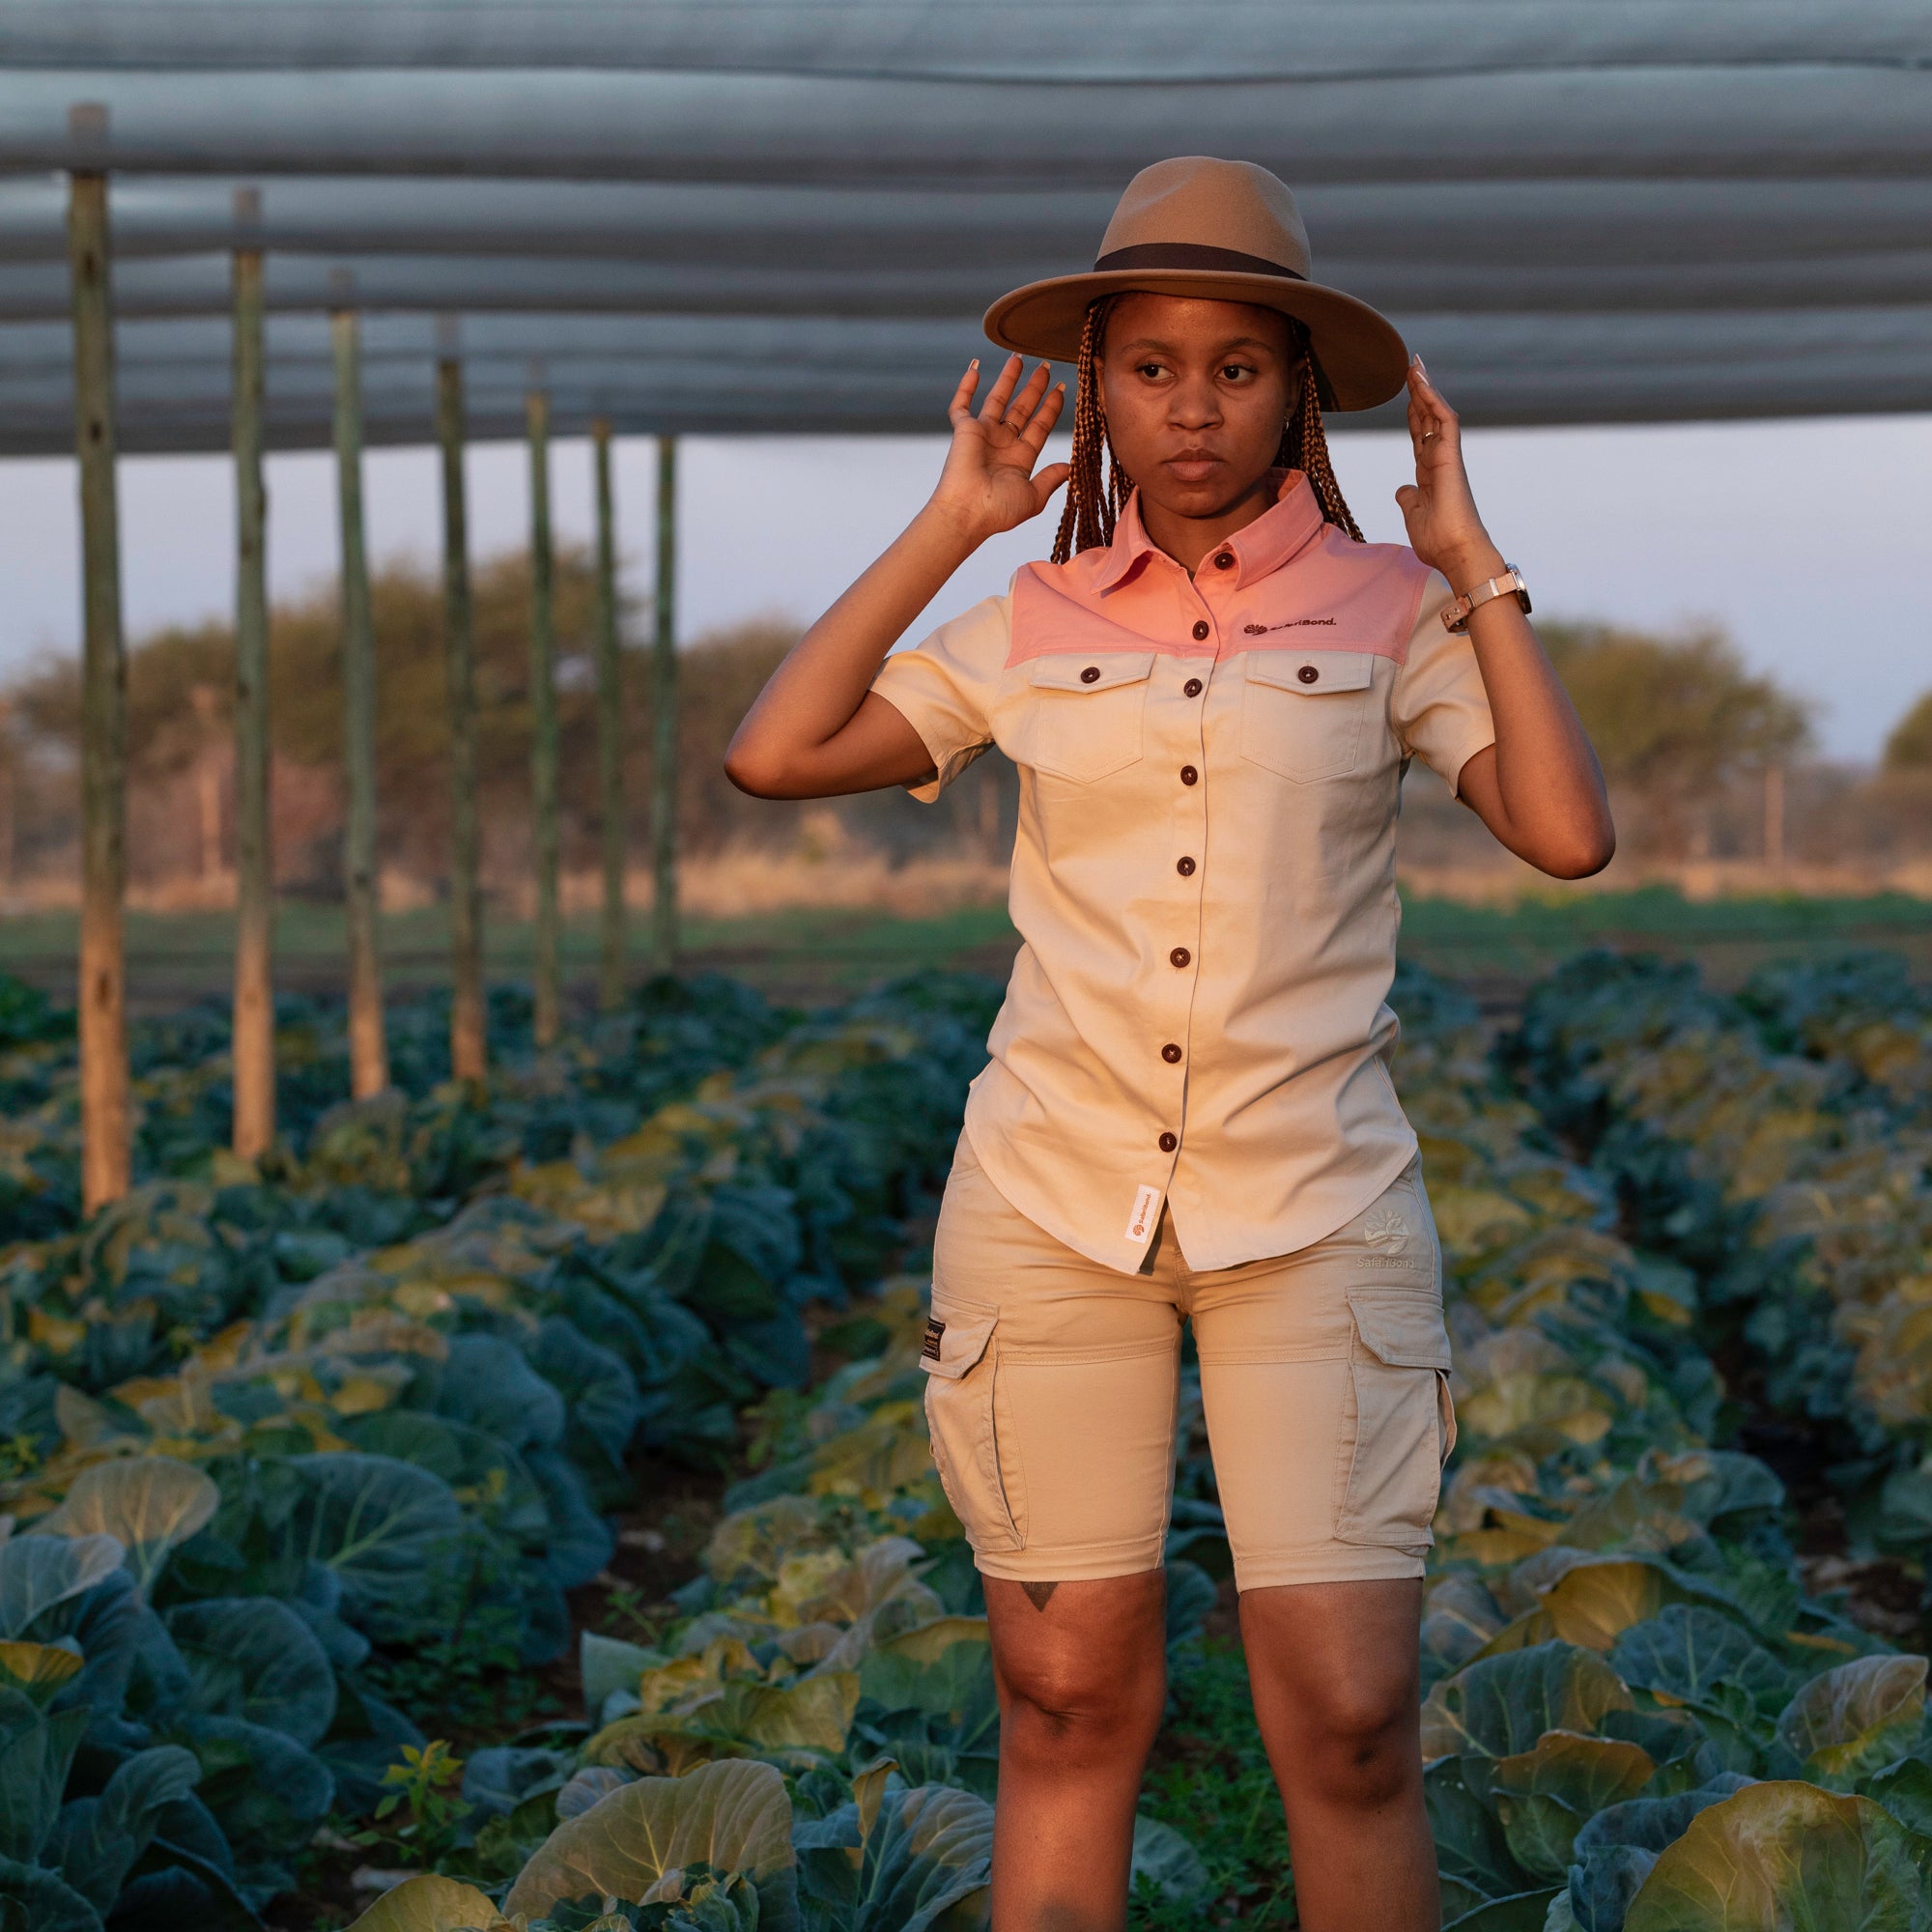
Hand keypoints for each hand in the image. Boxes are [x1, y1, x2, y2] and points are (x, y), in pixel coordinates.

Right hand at [929, 354, 1070, 542]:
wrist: (968, 512)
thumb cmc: (999, 511)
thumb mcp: (1033, 497)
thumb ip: (1051, 479)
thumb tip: (1070, 467)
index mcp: (1020, 459)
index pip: (1039, 427)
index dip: (1050, 409)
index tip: (1061, 390)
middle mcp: (1002, 444)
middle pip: (1022, 409)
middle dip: (1034, 388)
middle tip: (1046, 367)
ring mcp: (983, 435)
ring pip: (998, 400)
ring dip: (1008, 379)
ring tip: (1020, 357)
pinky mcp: (964, 430)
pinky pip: (961, 405)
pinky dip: (966, 387)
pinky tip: (975, 367)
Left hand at [1392, 356, 1504, 589]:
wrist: (1455, 552)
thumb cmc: (1438, 540)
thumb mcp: (1414, 515)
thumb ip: (1409, 498)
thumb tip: (1403, 489)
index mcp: (1430, 474)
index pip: (1420, 437)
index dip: (1414, 415)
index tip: (1407, 396)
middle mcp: (1440, 461)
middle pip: (1428, 420)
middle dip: (1420, 393)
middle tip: (1412, 367)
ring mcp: (1447, 456)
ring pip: (1437, 414)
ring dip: (1425, 389)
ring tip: (1415, 365)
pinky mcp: (1451, 456)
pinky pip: (1443, 420)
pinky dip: (1432, 399)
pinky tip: (1420, 382)